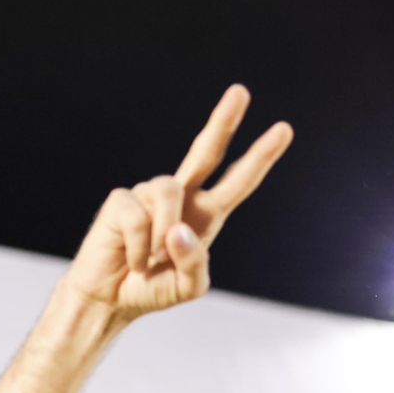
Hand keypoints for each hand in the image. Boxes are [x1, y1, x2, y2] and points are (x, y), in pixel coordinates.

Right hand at [63, 84, 292, 318]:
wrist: (109, 300)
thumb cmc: (150, 290)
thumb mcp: (188, 287)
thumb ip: (195, 263)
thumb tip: (179, 229)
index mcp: (204, 216)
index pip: (237, 181)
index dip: (260, 157)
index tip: (283, 129)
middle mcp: (180, 198)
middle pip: (206, 151)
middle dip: (223, 121)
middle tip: (241, 92)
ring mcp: (148, 195)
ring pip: (170, 193)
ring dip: (161, 238)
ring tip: (149, 262)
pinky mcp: (121, 200)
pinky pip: (138, 216)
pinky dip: (137, 246)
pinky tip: (129, 257)